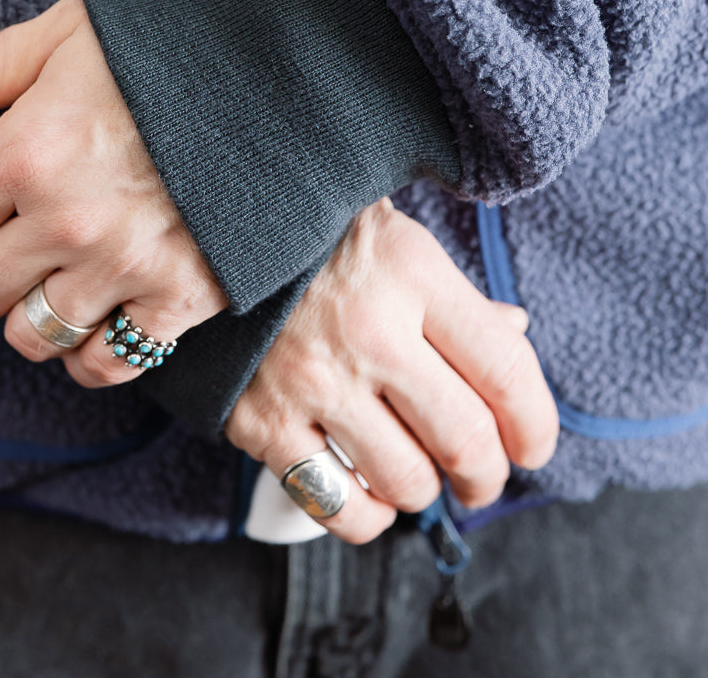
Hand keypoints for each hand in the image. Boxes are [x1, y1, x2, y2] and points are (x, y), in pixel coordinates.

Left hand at [0, 0, 227, 384]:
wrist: (289, 66)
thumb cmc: (172, 40)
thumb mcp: (66, 33)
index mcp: (25, 151)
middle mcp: (66, 221)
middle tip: (24, 230)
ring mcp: (126, 265)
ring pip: (33, 334)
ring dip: (38, 306)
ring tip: (66, 266)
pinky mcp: (184, 296)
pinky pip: (108, 361)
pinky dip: (94, 347)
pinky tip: (104, 307)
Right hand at [226, 198, 558, 543]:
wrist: (209, 231)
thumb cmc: (315, 235)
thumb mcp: (395, 238)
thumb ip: (454, 293)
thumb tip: (515, 334)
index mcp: (411, 271)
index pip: (506, 370)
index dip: (536, 424)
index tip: (533, 445)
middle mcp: (369, 329)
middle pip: (465, 438)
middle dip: (487, 474)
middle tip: (483, 476)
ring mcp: (313, 380)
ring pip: (407, 480)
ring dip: (426, 490)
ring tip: (420, 472)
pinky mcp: (263, 420)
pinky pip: (336, 505)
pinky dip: (367, 515)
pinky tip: (371, 493)